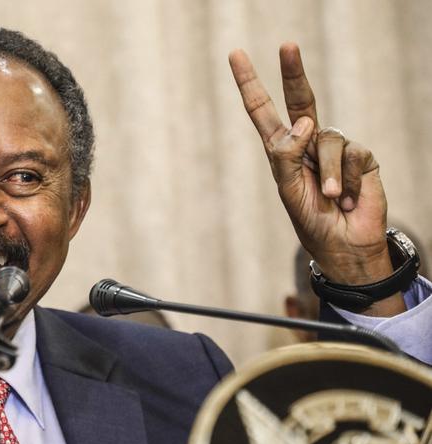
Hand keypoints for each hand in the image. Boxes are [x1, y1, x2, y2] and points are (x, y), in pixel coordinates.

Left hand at [229, 43, 404, 315]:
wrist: (343, 245)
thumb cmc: (310, 220)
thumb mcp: (287, 191)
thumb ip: (287, 156)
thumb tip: (305, 121)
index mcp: (282, 148)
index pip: (263, 110)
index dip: (250, 83)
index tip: (236, 54)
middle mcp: (308, 142)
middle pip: (300, 98)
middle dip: (293, 72)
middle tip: (287, 45)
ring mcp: (335, 148)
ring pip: (326, 139)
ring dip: (326, 173)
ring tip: (330, 198)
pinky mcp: (361, 157)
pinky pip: (351, 155)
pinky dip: (345, 180)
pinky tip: (347, 199)